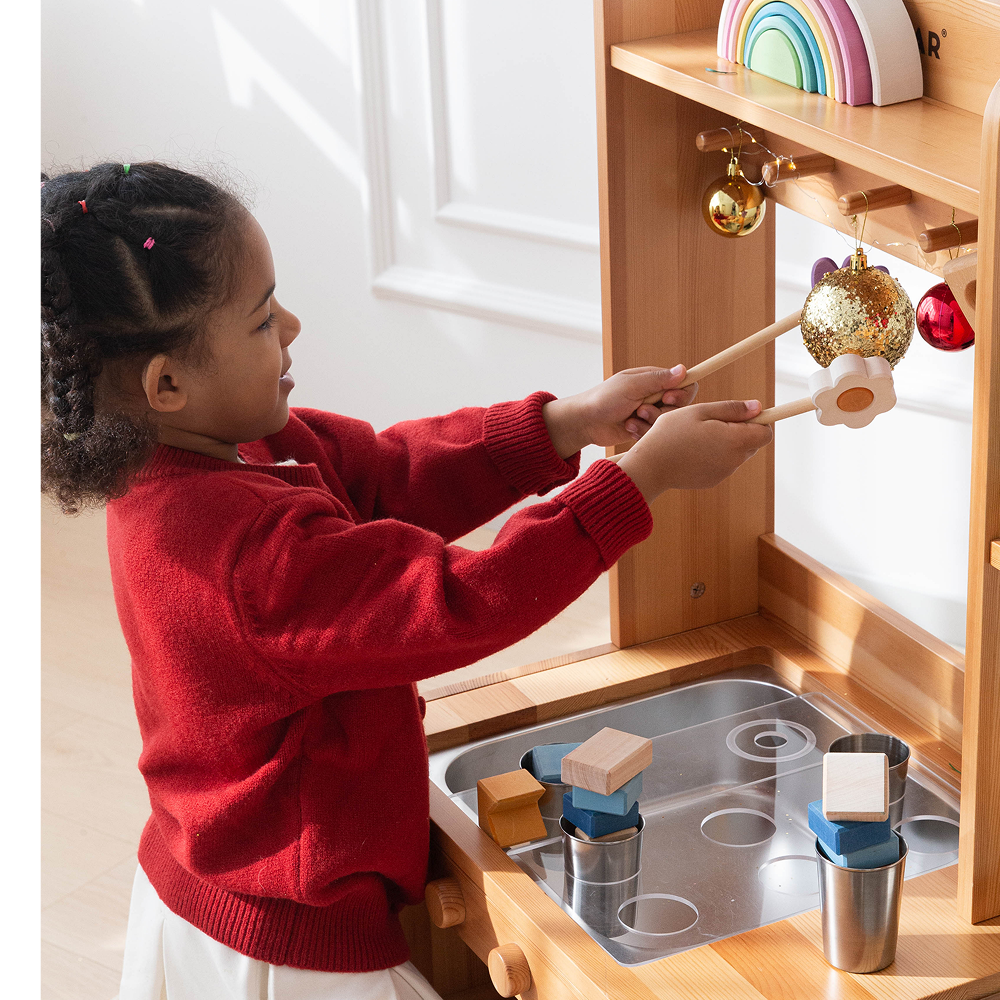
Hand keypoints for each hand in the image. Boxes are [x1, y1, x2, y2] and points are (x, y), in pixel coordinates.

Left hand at [542, 367, 698, 458]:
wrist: (585, 422)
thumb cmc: (604, 398)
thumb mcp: (632, 385)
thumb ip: (658, 379)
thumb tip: (683, 370)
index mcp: (653, 380)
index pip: (683, 383)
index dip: (680, 393)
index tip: (667, 398)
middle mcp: (654, 395)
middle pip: (679, 406)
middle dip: (662, 411)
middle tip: (642, 410)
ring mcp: (649, 412)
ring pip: (667, 422)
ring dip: (649, 422)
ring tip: (631, 418)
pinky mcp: (644, 428)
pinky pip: (655, 433)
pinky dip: (642, 431)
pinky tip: (628, 427)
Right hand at [616, 399, 772, 502]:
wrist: (650, 467)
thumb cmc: (671, 434)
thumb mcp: (700, 411)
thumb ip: (732, 409)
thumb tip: (758, 407)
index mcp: (734, 441)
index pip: (766, 433)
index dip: (757, 421)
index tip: (739, 414)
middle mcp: (734, 460)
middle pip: (752, 443)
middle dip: (739, 431)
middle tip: (711, 422)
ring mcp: (723, 473)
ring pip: (736, 453)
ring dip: (725, 443)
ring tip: (697, 436)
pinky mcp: (712, 481)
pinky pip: (722, 464)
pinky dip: (713, 455)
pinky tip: (692, 450)